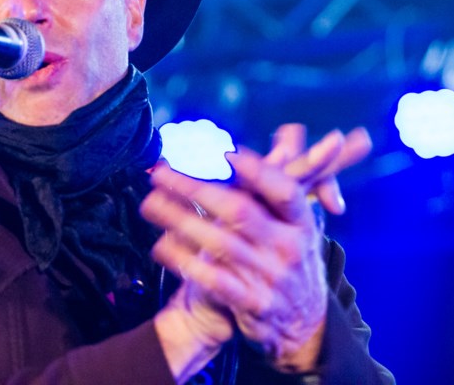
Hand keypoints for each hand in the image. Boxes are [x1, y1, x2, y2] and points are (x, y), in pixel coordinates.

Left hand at [142, 124, 372, 373]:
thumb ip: (291, 175)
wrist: (303, 324)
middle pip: (239, 212)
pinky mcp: (252, 304)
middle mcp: (289, 249)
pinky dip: (184, 261)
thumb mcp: (300, 220)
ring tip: (149, 203)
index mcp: (302, 223)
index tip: (227, 155)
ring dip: (179, 220)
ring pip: (218, 244)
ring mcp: (271, 278)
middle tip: (161, 173)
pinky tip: (160, 246)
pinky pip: (212, 280)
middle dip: (196, 190)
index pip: (285, 192)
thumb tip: (290, 129)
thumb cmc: (292, 257)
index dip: (259, 172)